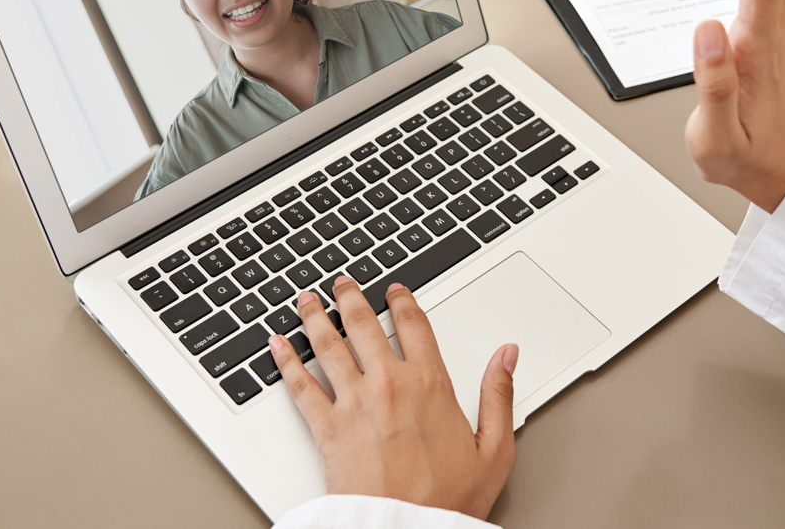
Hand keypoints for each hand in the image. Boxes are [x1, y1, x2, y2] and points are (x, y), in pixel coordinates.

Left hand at [269, 278, 518, 520]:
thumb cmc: (448, 500)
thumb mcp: (494, 449)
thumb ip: (499, 395)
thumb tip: (507, 356)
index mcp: (430, 384)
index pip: (413, 325)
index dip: (401, 301)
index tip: (394, 291)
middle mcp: (389, 384)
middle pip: (363, 325)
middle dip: (350, 298)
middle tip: (342, 284)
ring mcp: (354, 403)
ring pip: (328, 345)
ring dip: (314, 317)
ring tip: (306, 300)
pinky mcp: (327, 428)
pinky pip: (300, 385)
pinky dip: (285, 361)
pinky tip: (277, 346)